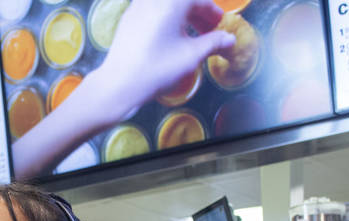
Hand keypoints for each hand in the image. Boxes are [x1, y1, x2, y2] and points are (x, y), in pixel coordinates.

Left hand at [92, 0, 233, 110]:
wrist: (119, 84)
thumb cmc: (156, 69)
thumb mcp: (191, 56)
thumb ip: (214, 43)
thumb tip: (229, 39)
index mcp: (171, 2)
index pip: (199, 0)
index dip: (213, 13)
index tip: (220, 24)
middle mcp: (153, 0)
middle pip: (182, 1)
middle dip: (198, 14)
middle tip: (208, 31)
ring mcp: (137, 7)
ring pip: (167, 6)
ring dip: (182, 16)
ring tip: (190, 36)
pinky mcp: (128, 20)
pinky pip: (152, 12)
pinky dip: (166, 19)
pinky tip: (170, 38)